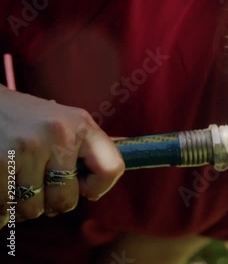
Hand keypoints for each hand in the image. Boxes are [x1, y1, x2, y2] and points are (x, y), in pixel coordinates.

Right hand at [0, 85, 124, 228]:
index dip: (98, 187)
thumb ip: (87, 147)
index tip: (83, 187)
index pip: (112, 168)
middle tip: (38, 182)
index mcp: (81, 124)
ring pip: (33, 209)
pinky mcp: (1, 161)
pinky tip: (1, 180)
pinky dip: (2, 203)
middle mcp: (59, 134)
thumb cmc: (26, 119)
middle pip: (67, 200)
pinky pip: (6, 208)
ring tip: (16, 178)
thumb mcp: (64, 122)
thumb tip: (115, 167)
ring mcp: (28, 148)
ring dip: (22, 203)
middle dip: (51, 201)